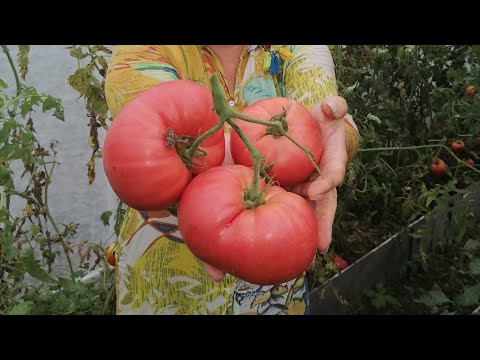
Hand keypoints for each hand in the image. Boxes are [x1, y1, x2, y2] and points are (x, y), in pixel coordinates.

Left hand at [289, 96, 348, 253]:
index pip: (333, 176)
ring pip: (307, 208)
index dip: (326, 184)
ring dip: (302, 226)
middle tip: (320, 246)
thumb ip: (335, 106)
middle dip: (323, 224)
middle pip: (324, 204)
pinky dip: (281, 214)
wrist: (313, 125)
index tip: (316, 190)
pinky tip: (271, 231)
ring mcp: (308, 184)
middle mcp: (322, 178)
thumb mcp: (332, 109)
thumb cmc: (325, 119)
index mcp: (333, 161)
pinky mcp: (293, 185)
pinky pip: (287, 201)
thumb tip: (329, 107)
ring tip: (294, 248)